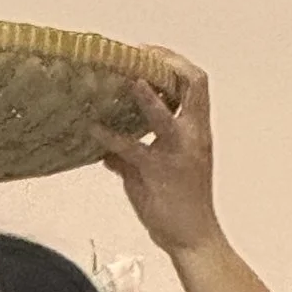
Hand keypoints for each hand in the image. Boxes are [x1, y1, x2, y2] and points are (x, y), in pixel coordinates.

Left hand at [99, 61, 222, 265]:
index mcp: (198, 131)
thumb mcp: (156, 175)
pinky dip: (109, 136)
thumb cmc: (179, 207)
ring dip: (144, 94)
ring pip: (164, 114)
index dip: (176, 62)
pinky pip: (131, 148)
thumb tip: (107, 151)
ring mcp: (177, 153)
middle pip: (192, 84)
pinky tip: (93, 129)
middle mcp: (193, 136)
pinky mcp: (157, 172)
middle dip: (166, 62)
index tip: (150, 53)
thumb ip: (132, 158)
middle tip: (138, 54)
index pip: (197, 84)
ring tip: (124, 79)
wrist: (192, 238)